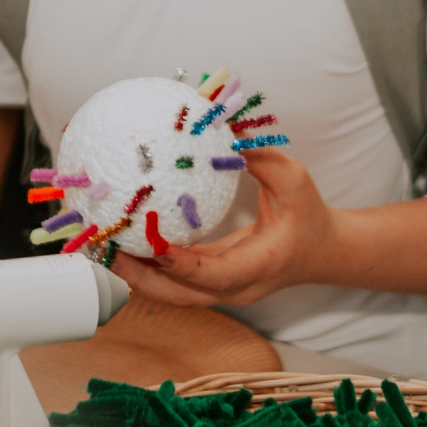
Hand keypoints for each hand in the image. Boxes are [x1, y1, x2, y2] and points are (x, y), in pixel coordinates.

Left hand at [111, 147, 339, 309]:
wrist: (323, 252)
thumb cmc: (309, 214)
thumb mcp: (294, 180)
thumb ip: (262, 158)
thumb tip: (226, 131)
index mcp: (258, 266)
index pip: (214, 275)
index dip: (180, 264)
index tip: (152, 244)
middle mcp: (236, 287)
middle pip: (180, 296)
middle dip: (140, 278)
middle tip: (108, 248)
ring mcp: (222, 292)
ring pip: (171, 294)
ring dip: (135, 275)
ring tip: (103, 246)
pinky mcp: (211, 285)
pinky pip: (174, 282)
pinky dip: (147, 268)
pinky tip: (123, 242)